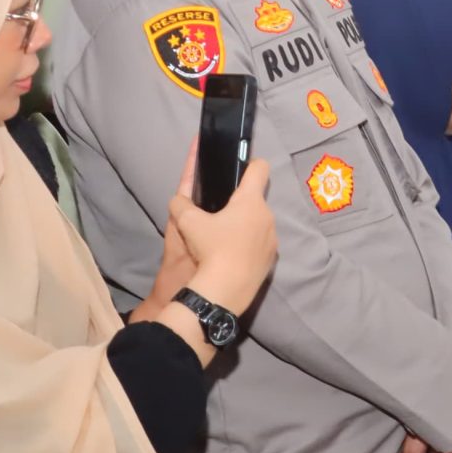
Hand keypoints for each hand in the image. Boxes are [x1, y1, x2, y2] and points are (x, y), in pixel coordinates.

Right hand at [167, 155, 278, 314]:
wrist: (224, 290)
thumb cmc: (210, 248)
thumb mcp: (186, 223)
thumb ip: (180, 203)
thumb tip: (178, 200)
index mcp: (250, 201)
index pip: (260, 168)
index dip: (250, 162)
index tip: (240, 167)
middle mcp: (267, 216)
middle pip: (256, 199)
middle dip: (240, 201)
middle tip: (220, 210)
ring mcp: (273, 238)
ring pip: (258, 223)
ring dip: (245, 224)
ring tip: (224, 236)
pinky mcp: (272, 259)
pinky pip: (260, 244)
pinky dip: (248, 244)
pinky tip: (232, 254)